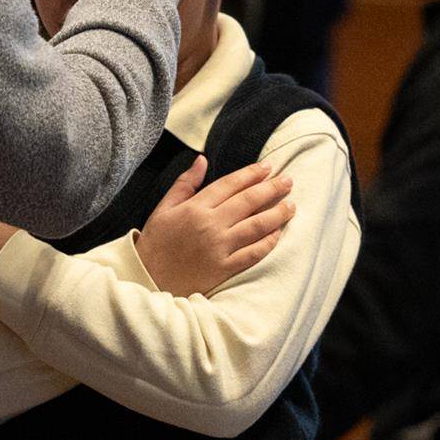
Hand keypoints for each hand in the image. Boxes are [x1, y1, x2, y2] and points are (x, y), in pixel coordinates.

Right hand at [135, 156, 294, 296]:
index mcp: (194, 207)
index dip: (251, 174)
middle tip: (289, 181)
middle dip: (272, 189)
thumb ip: (185, 183)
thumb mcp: (164, 208)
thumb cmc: (156, 242)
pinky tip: (277, 234)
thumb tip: (202, 159)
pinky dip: (267, 243)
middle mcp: (209, 225)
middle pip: (248, 202)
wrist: (148, 280)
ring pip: (256, 226)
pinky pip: (252, 254)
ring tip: (291, 206)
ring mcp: (218, 248)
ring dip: (277, 214)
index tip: (268, 167)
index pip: (230, 184)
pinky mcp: (224, 269)